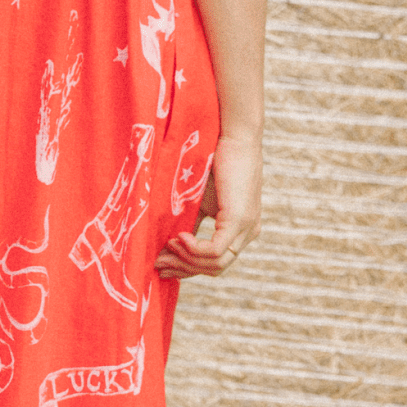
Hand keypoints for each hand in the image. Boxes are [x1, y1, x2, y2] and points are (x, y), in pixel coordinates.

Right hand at [155, 132, 261, 280]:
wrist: (233, 138)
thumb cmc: (215, 163)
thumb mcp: (200, 200)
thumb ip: (191, 222)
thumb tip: (167, 244)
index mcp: (241, 230)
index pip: (216, 263)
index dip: (188, 268)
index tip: (162, 265)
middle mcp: (248, 233)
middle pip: (216, 268)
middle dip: (185, 268)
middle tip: (159, 263)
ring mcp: (246, 228)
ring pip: (216, 263)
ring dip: (187, 259)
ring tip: (168, 245)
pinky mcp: (238, 219)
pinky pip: (215, 250)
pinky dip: (194, 249)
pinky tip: (179, 237)